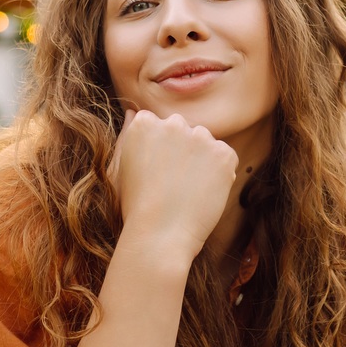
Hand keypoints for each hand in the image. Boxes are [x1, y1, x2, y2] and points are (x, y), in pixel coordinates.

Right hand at [109, 108, 238, 258]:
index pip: (158, 124)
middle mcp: (172, 124)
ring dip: (201, 159)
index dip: (159, 150)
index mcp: (144, 123)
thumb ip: (128, 134)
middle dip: (181, 149)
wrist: (159, 235)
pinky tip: (204, 193)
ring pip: (205, 141)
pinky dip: (220, 173)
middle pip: (183, 129)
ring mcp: (200, 137)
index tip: (155, 171)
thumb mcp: (120, 168)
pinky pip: (225, 156)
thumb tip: (134, 111)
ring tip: (188, 190)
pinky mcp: (223, 154)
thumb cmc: (134, 207)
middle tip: (172, 183)